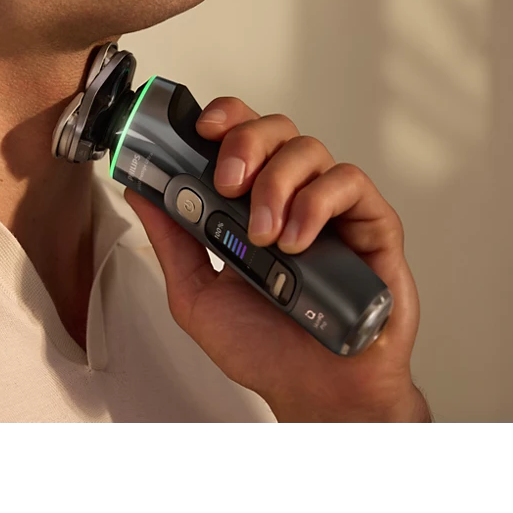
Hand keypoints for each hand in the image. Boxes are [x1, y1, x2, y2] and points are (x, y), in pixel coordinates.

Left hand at [124, 97, 430, 421]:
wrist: (314, 393)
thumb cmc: (263, 349)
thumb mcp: (196, 295)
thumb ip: (171, 240)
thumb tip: (140, 191)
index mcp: (249, 207)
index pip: (240, 137)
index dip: (223, 119)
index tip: (199, 130)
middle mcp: (291, 198)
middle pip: (275, 129)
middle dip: (245, 142)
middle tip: (227, 183)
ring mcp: (332, 210)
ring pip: (310, 149)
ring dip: (277, 184)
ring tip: (264, 237)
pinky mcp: (372, 224)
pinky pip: (349, 183)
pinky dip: (316, 204)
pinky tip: (296, 242)